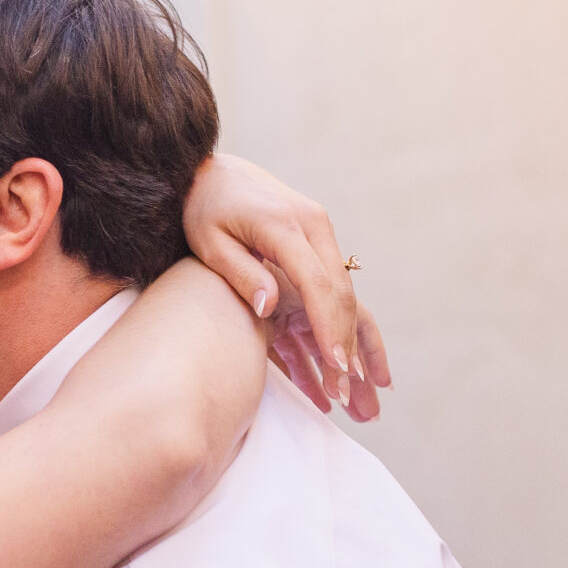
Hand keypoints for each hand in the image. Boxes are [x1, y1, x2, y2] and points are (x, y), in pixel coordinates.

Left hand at [183, 153, 393, 421]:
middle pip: (341, 293)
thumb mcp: (208, 241)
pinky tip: (349, 361)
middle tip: (351, 394)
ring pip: (347, 293)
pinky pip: (336, 288)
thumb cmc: (203, 210)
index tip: (338, 367)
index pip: (317, 284)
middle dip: (349, 346)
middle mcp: (313, 225)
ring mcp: (320, 231)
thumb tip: (268, 307)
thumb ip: (239, 273)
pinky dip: (344, 324)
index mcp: (284, 225)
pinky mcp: (318, 241)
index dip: (330, 328)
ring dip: (356, 341)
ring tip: (364, 389)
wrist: (214, 172)